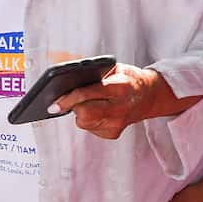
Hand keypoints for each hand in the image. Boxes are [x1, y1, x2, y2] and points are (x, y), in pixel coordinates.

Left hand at [53, 63, 170, 139]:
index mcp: (120, 87)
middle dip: (72, 107)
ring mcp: (117, 124)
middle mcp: (120, 108)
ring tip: (90, 102)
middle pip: (84, 114)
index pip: (87, 94)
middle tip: (67, 101)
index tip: (53, 104)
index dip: (68, 99)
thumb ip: (91, 70)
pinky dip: (88, 119)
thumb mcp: (113, 67)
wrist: (149, 95)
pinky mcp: (113, 133)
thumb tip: (61, 71)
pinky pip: (90, 128)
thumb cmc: (127, 78)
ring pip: (84, 122)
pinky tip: (97, 111)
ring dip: (80, 112)